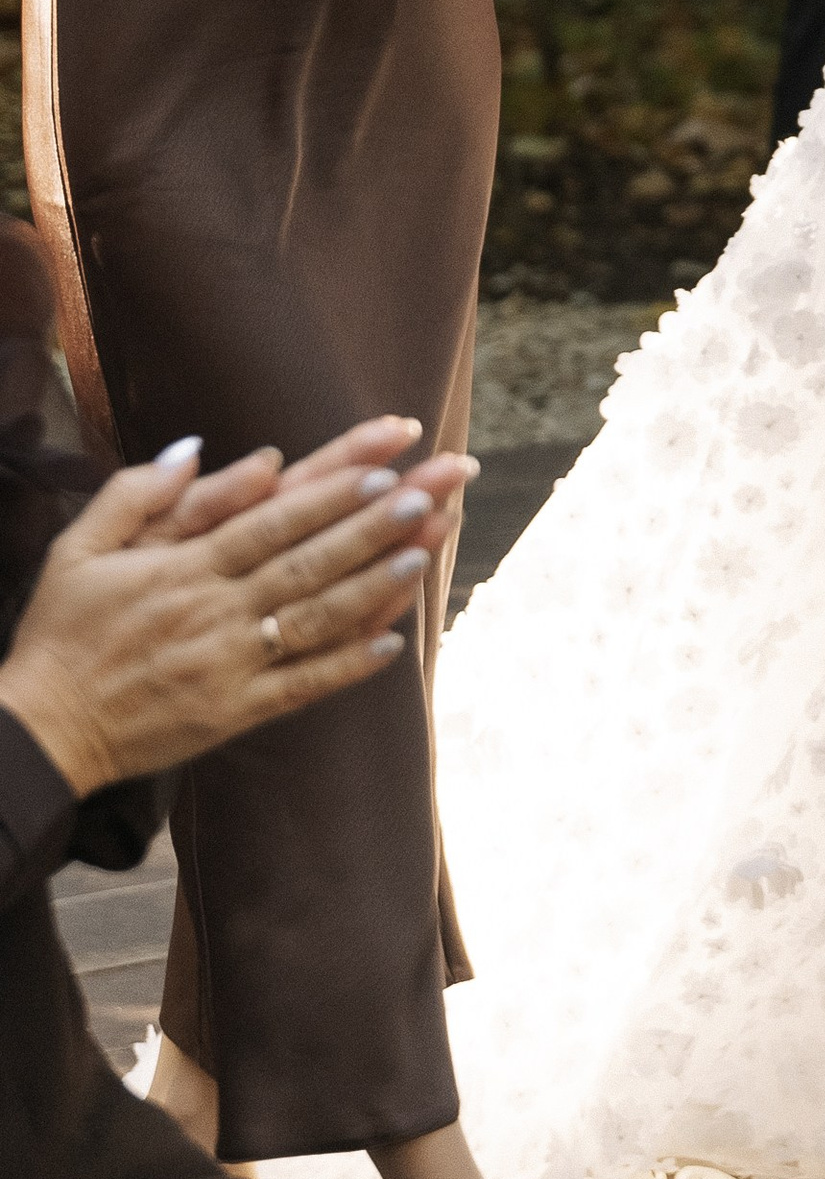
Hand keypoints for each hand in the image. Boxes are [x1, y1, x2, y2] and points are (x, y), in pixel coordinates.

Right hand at [0, 425, 469, 803]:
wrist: (40, 731)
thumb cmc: (61, 632)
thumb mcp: (78, 547)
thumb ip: (138, 493)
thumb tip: (200, 447)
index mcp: (181, 568)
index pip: (269, 521)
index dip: (327, 493)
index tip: (381, 465)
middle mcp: (213, 612)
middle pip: (307, 561)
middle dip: (372, 526)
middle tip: (429, 494)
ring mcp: (228, 665)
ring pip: (315, 619)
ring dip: (374, 586)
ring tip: (425, 552)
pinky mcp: (233, 713)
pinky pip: (300, 687)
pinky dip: (347, 665)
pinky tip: (394, 643)